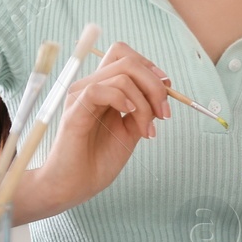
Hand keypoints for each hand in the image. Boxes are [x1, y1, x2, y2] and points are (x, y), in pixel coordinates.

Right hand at [23, 41, 170, 214]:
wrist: (75, 187)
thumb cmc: (98, 161)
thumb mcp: (130, 131)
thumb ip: (144, 109)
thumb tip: (164, 88)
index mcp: (103, 88)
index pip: (125, 55)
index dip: (149, 66)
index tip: (167, 90)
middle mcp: (90, 86)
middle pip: (127, 59)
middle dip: (154, 84)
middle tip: (164, 114)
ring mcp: (80, 96)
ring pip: (121, 75)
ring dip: (144, 103)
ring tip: (146, 130)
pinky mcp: (74, 111)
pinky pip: (99, 89)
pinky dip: (122, 100)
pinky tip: (128, 117)